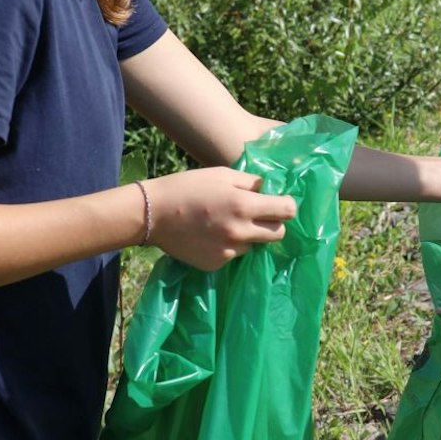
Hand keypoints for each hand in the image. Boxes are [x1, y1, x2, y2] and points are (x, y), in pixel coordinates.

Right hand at [145, 167, 297, 270]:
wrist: (153, 214)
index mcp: (244, 205)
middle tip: (258, 215)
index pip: (287, 211)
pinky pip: (235, 256)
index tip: (280, 203)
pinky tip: (212, 236)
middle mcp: (240, 232)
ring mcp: (229, 252)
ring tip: (226, 224)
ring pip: (255, 246)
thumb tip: (271, 191)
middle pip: (278, 234)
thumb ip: (251, 183)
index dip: (287, 205)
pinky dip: (230, 247)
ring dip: (249, 236)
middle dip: (274, 223)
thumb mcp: (222, 175)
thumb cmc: (188, 187)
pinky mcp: (216, 264)